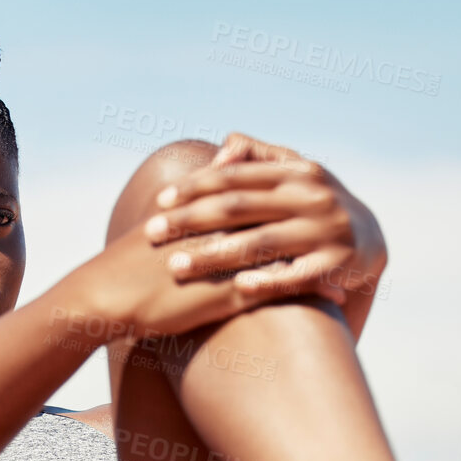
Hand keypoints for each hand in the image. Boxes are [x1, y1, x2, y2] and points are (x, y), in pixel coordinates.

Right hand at [68, 209, 343, 340]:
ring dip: (323, 261)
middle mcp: (225, 229)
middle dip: (320, 230)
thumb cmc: (131, 263)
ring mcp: (228, 261)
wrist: (104, 295)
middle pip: (286, 223)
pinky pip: (280, 291)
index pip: (265, 199)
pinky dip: (310, 291)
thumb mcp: (168, 218)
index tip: (329, 208)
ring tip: (355, 271)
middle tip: (352, 238)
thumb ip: (200, 190)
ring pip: (290, 255)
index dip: (299, 204)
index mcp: (212, 210)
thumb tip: (224, 161)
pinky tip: (337, 299)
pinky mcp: (226, 293)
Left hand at [146, 133, 386, 308]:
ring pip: (262, 243)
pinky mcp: (341, 266)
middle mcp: (313, 197)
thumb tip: (221, 149)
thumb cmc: (317, 208)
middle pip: (240, 208)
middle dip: (192, 221)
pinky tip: (238, 288)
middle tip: (153, 233)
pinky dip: (269, 281)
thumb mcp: (296, 174)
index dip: (195, 188)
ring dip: (215, 256)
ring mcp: (328, 232)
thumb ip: (259, 158)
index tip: (161, 202)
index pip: (236, 177)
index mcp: (298, 172)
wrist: (373, 243)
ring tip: (177, 268)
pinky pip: (299, 276)